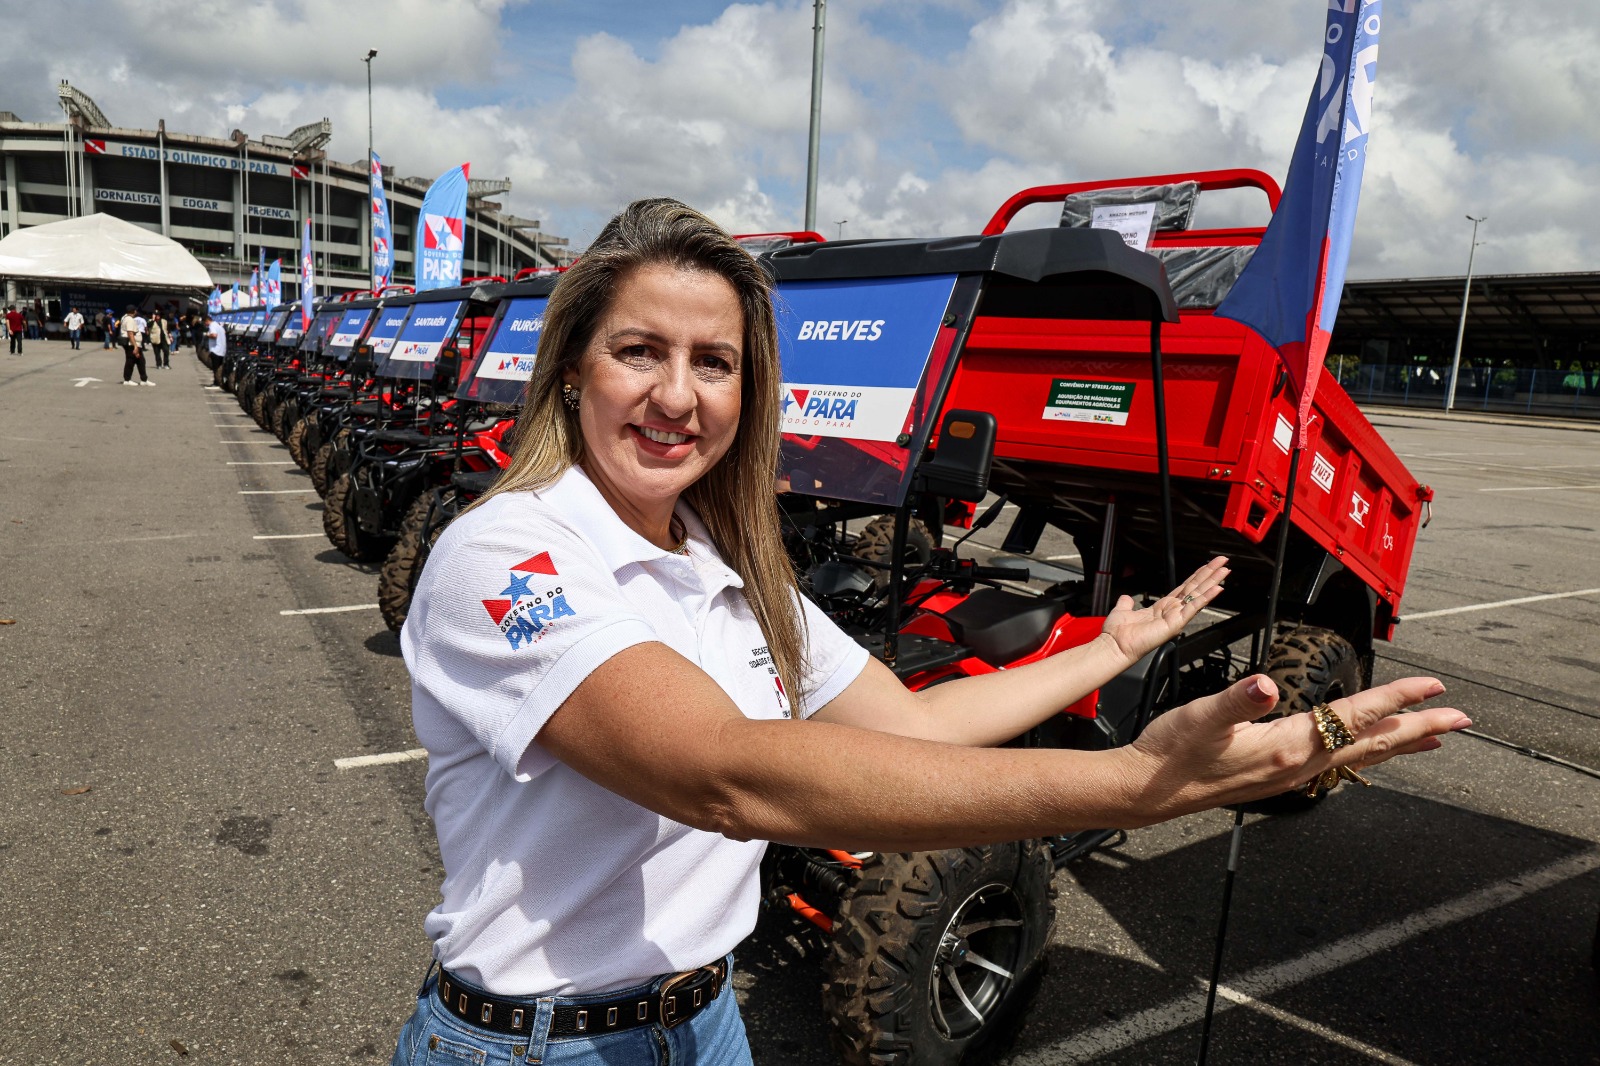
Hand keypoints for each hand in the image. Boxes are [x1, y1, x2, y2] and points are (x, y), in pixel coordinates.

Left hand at [1100, 556, 1228, 662]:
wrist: (1115, 646)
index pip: (1185, 587)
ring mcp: (1176, 617)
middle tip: (1223, 562)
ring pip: (1198, 596)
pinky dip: (1206, 598)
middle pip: (1196, 588)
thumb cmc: (1119, 634)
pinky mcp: (1176, 623)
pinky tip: (1217, 589)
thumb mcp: (1124, 610)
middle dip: (1210, 574)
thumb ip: (1127, 602)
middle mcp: (1172, 611)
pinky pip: (1193, 608)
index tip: (1208, 565)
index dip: (1197, 575)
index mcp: (1163, 607)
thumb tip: (1127, 597)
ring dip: (1212, 582)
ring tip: (1225, 571)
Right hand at [1116, 674, 1469, 824]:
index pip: (1354, 716)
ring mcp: (1290, 775)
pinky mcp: (1279, 776)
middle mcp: (1298, 765)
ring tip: (1432, 738)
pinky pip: (1338, 762)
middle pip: (1371, 744)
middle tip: (1461, 719)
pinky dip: (1366, 752)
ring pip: (1359, 756)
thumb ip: (1237, 699)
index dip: (1395, 700)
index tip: (1433, 688)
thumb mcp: (1202, 717)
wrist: (1148, 791)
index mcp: (1287, 746)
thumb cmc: (1172, 753)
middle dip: (1419, 730)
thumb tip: (1264, 687)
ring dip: (1397, 744)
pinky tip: (1366, 750)